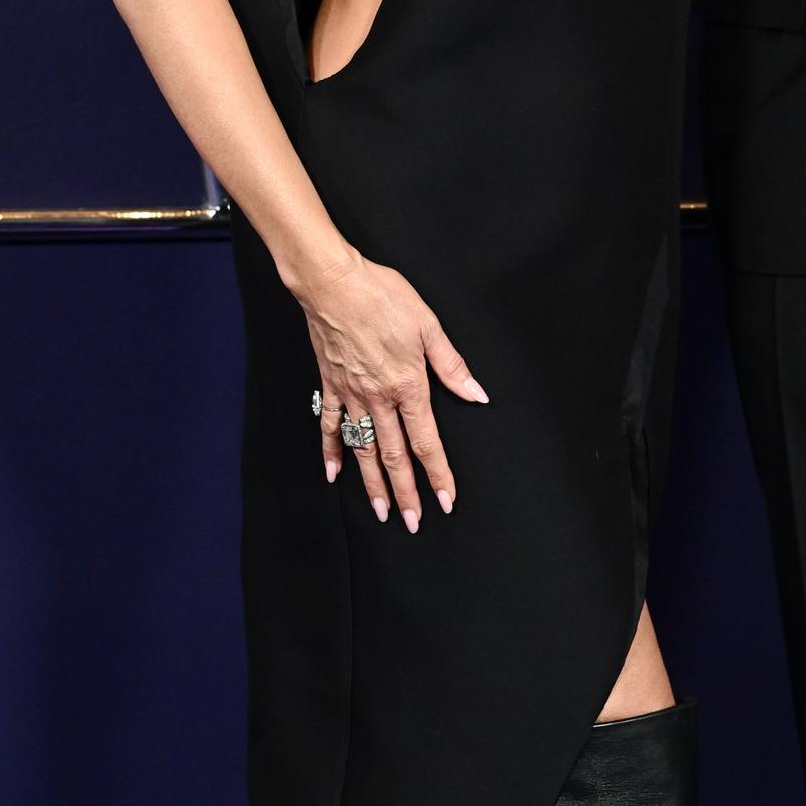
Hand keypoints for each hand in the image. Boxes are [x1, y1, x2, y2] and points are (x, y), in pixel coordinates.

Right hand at [299, 251, 487, 529]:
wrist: (334, 283)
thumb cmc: (382, 296)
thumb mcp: (428, 325)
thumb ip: (452, 366)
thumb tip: (476, 394)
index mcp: (408, 385)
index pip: (427, 441)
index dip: (438, 474)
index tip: (445, 501)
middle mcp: (379, 398)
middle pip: (395, 455)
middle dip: (406, 492)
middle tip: (411, 522)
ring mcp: (352, 395)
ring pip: (364, 449)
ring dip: (372, 483)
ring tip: (381, 510)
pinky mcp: (330, 385)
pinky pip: (329, 426)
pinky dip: (331, 451)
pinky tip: (333, 472)